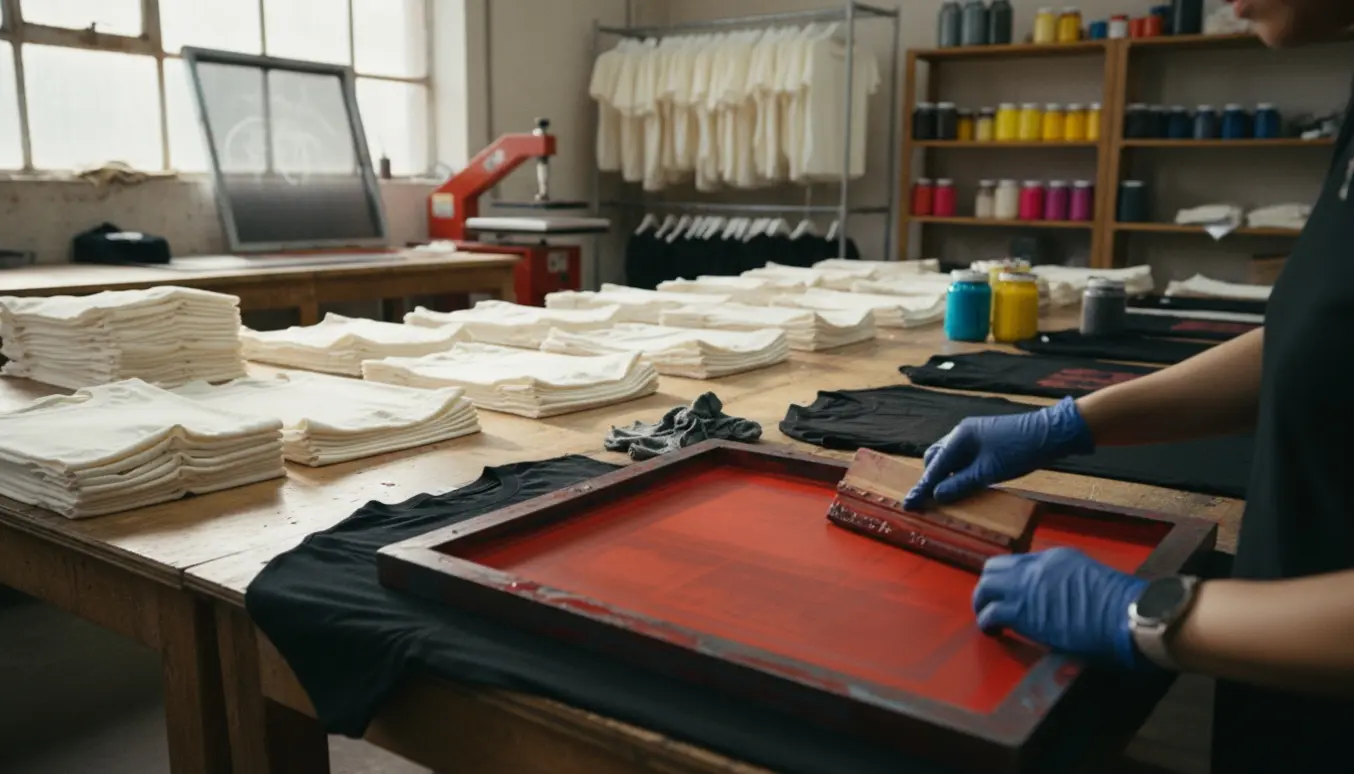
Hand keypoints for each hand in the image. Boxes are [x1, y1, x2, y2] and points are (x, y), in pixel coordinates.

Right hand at [902, 397, 1093, 509]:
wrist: (1052, 433)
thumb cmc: (1019, 451)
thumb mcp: (988, 473)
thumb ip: (960, 485)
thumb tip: (936, 496)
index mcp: (959, 438)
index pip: (934, 467)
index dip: (922, 488)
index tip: (909, 504)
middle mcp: (962, 433)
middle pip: (936, 458)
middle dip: (931, 478)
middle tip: (931, 499)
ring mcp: (975, 435)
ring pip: (950, 457)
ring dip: (946, 475)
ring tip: (948, 494)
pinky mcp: (986, 440)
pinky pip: (964, 456)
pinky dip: (959, 470)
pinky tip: (966, 482)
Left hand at [972, 547, 1146, 668]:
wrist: (1124, 613)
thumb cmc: (1120, 603)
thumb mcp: (1090, 578)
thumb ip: (1070, 582)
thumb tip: (1060, 597)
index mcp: (1056, 556)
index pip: (1019, 562)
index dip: (1012, 579)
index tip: (1013, 594)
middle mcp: (1035, 567)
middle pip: (994, 568)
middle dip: (989, 586)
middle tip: (994, 604)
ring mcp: (1025, 586)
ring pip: (985, 587)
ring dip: (983, 603)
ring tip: (989, 620)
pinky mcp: (1021, 611)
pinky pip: (990, 613)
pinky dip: (987, 623)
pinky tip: (995, 633)